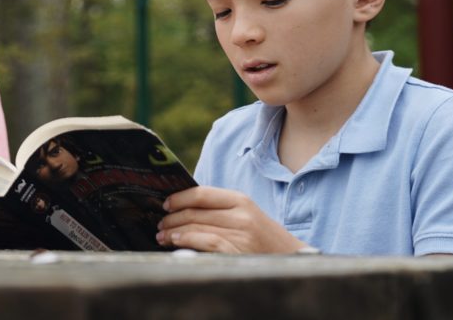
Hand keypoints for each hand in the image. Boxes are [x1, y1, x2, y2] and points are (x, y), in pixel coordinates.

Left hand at [156, 186, 305, 253]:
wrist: (292, 259)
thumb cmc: (262, 237)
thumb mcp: (246, 214)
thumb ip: (219, 208)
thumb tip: (182, 208)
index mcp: (240, 200)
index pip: (201, 193)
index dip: (179, 198)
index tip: (165, 204)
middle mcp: (241, 215)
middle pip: (195, 212)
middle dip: (172, 218)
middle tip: (159, 224)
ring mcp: (241, 234)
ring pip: (197, 227)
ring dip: (174, 232)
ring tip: (163, 236)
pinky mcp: (239, 252)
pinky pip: (206, 242)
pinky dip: (187, 241)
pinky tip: (176, 243)